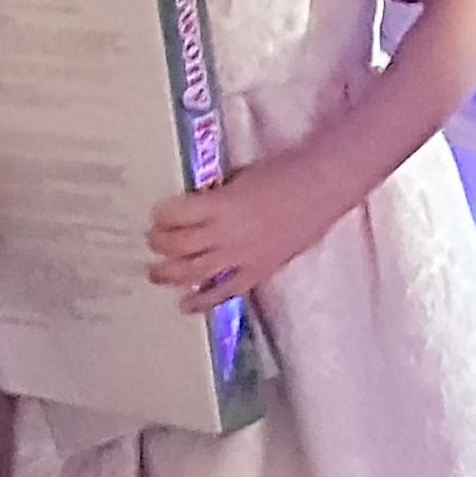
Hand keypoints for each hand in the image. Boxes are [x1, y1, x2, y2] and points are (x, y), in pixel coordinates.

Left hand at [149, 153, 344, 312]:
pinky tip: (186, 304)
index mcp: (222, 205)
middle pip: (180, 245)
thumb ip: (217, 195)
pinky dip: (202, 300)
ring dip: (170, 274)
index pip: (177, 215)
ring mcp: (241, 258)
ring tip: (155, 273)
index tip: (156, 214)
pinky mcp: (257, 272)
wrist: (324, 188)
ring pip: (195, 273)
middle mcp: (226, 235)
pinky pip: (225, 291)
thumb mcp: (242, 175)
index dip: (162, 216)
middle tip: (151, 241)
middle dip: (160, 243)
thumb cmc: (285, 172)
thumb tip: (196, 205)